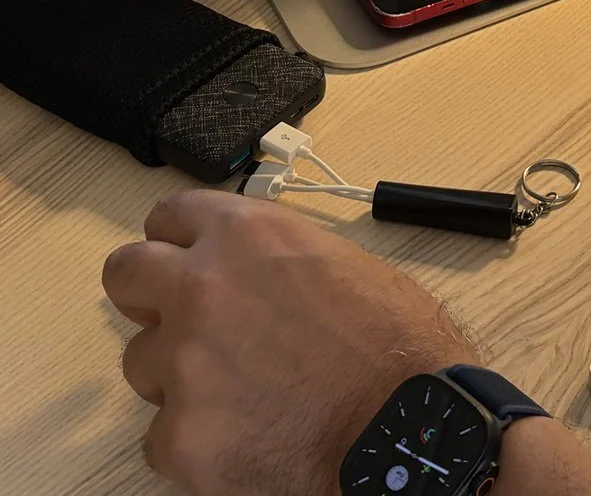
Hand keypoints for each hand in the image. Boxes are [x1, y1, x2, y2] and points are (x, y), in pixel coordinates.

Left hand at [103, 190, 472, 495]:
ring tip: (241, 388)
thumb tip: (256, 271)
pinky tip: (247, 434)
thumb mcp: (343, 262)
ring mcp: (183, 363)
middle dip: (146, 293)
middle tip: (179, 316)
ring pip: (143, 361)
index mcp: (247, 235)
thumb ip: (277, 257)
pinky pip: (162, 434)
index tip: (184, 255)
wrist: (403, 424)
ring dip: (178, 371)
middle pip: (126, 272)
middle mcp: (202, 288)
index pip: (170, 215)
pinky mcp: (179, 434)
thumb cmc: (393, 341)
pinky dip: (197, 436)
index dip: (178, 238)